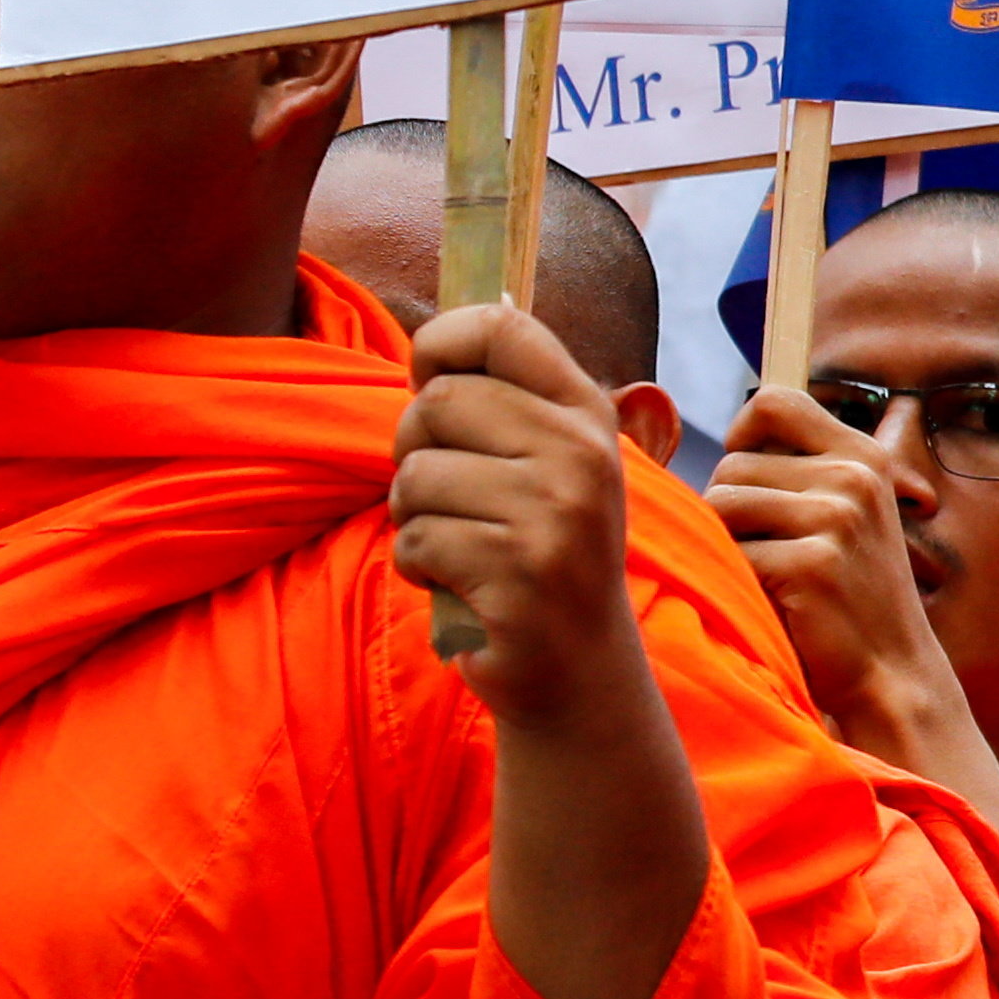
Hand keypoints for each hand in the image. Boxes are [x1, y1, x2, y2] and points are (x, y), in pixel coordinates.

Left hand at [393, 302, 660, 732]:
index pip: (500, 326)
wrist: (580, 672)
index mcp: (586, 415)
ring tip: (463, 549)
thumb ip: (502, 405)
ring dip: (414, 520)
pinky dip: (419, 568)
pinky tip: (463, 587)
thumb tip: (430, 343)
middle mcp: (583, 455)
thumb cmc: (537, 553)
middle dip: (414, 455)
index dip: (439, 343)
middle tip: (453, 501)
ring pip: (413, 477)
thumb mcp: (543, 466)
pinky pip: (413, 541)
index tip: (428, 382)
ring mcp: (558, 515)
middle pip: (433, 405)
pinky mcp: (522, 574)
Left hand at [705, 386, 998, 817]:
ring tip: (775, 580)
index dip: (741, 434)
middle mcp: (854, 477)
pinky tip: (777, 604)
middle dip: (729, 512)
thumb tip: (668, 412)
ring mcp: (837, 517)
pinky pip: (729, 554)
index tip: (747, 475)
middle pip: (732, 464)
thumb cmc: (842, 597)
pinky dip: (737, 583)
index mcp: (862, 457)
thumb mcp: (833, 516)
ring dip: (728, 548)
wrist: (892, 676)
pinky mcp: (814, 561)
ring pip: (720, 505)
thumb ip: (786, 470)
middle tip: (774, 558)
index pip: (774, 404)